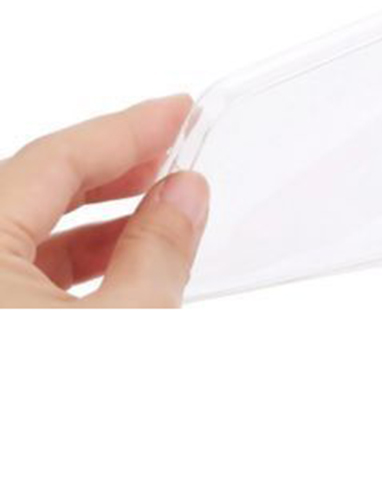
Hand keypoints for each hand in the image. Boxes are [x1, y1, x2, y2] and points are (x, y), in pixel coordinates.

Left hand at [0, 95, 207, 307]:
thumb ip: (158, 249)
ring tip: (159, 211)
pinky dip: (71, 261)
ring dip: (96, 216)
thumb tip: (183, 194)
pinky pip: (15, 276)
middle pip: (33, 188)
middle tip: (173, 151)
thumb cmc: (55, 452)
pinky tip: (122, 263)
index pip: (54, 159)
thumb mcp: (129, 324)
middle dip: (112, 167)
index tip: (178, 112)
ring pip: (21, 233)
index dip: (127, 130)